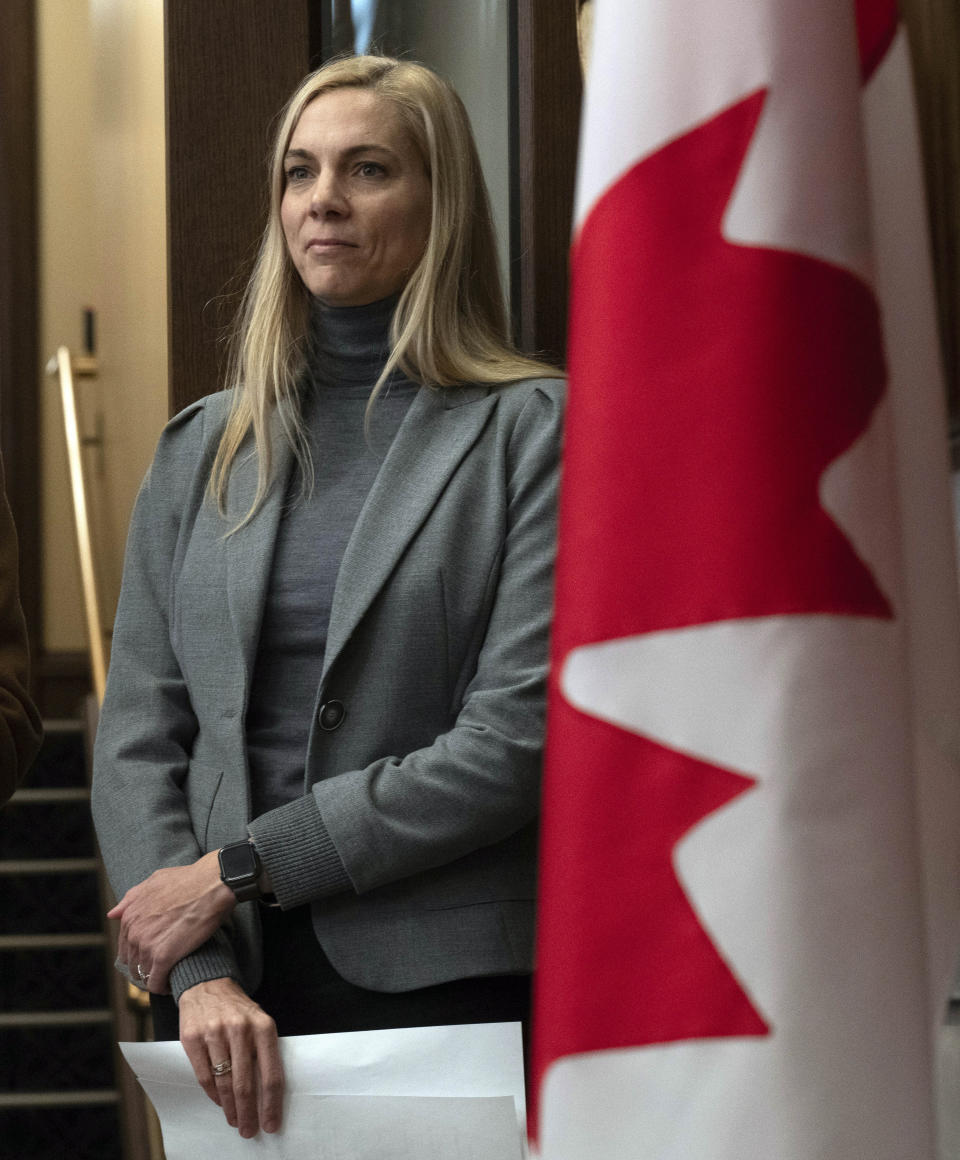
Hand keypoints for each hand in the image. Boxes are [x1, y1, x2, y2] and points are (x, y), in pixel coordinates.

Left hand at [107, 851, 235, 992]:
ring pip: (144, 974)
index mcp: (130, 916)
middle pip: (133, 963)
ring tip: (170, 974)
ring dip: (156, 976)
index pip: (125, 947)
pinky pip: (156, 983)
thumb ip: (131, 899)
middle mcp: (134, 932)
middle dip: (146, 966)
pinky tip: (172, 984)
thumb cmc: (188, 880)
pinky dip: (162, 987)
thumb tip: (112, 914)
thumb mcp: (153, 882)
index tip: (154, 954)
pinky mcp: (164, 957)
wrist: (212, 884)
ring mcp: (147, 945)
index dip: (139, 953)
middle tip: (164, 965)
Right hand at [179, 977, 283, 1136]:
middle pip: (246, 1084)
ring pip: (224, 1083)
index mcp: (263, 1026)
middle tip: (249, 1130)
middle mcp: (240, 1029)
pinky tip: (219, 1102)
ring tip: (234, 1120)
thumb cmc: (238, 1010)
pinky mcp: (193, 1038)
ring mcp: (214, 1033)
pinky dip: (213, 1094)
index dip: (271, 1104)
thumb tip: (268, 1093)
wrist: (208, 984)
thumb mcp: (259, 1021)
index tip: (271, 1124)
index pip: (271, 1074)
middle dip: (248, 1113)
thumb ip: (264, 1051)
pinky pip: (204, 1077)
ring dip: (230, 1108)